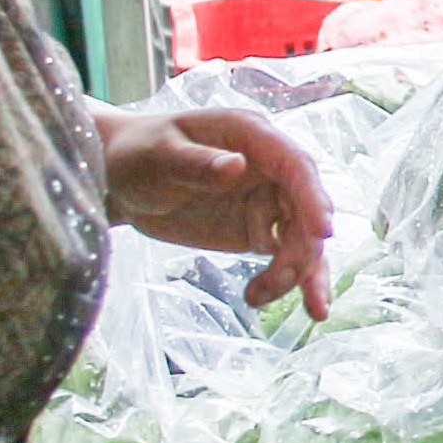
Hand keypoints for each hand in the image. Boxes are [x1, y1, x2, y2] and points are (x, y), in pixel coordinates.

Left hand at [97, 103, 331, 314]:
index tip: (323, 233)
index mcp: (251, 136)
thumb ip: (197, 163)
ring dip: (297, 272)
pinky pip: (286, 255)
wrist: (119, 179)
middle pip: (305, 208)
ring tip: (259, 296)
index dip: (314, 198)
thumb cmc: (137, 154)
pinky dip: (290, 280)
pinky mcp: (257, 229)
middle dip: (301, 247)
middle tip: (278, 279)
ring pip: (301, 237)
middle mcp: (269, 167)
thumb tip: (237, 167)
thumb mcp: (159, 156)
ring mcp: (266, 199)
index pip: (295, 165)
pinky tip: (293, 306)